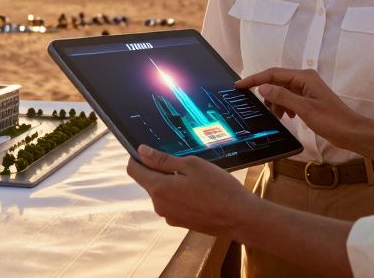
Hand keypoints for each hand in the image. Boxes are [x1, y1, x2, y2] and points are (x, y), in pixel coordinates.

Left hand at [126, 144, 256, 237]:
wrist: (240, 217)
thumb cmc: (218, 188)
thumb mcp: (192, 165)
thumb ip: (163, 160)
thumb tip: (141, 152)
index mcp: (159, 188)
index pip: (133, 170)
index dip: (137, 158)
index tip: (150, 150)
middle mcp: (159, 205)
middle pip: (148, 182)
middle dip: (160, 170)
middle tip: (184, 163)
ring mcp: (169, 216)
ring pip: (162, 193)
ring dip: (172, 183)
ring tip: (196, 179)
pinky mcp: (180, 223)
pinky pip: (173, 204)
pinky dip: (180, 195)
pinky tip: (200, 192)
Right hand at [236, 67, 359, 149]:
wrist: (351, 132)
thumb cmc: (331, 120)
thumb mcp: (304, 108)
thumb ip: (282, 97)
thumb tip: (262, 88)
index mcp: (304, 77)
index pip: (273, 74)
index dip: (255, 79)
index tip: (239, 86)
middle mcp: (304, 79)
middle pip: (277, 82)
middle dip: (266, 94)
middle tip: (259, 108)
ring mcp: (307, 90)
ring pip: (282, 92)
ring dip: (276, 103)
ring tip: (276, 116)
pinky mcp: (309, 100)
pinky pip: (289, 99)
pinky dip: (284, 107)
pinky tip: (287, 117)